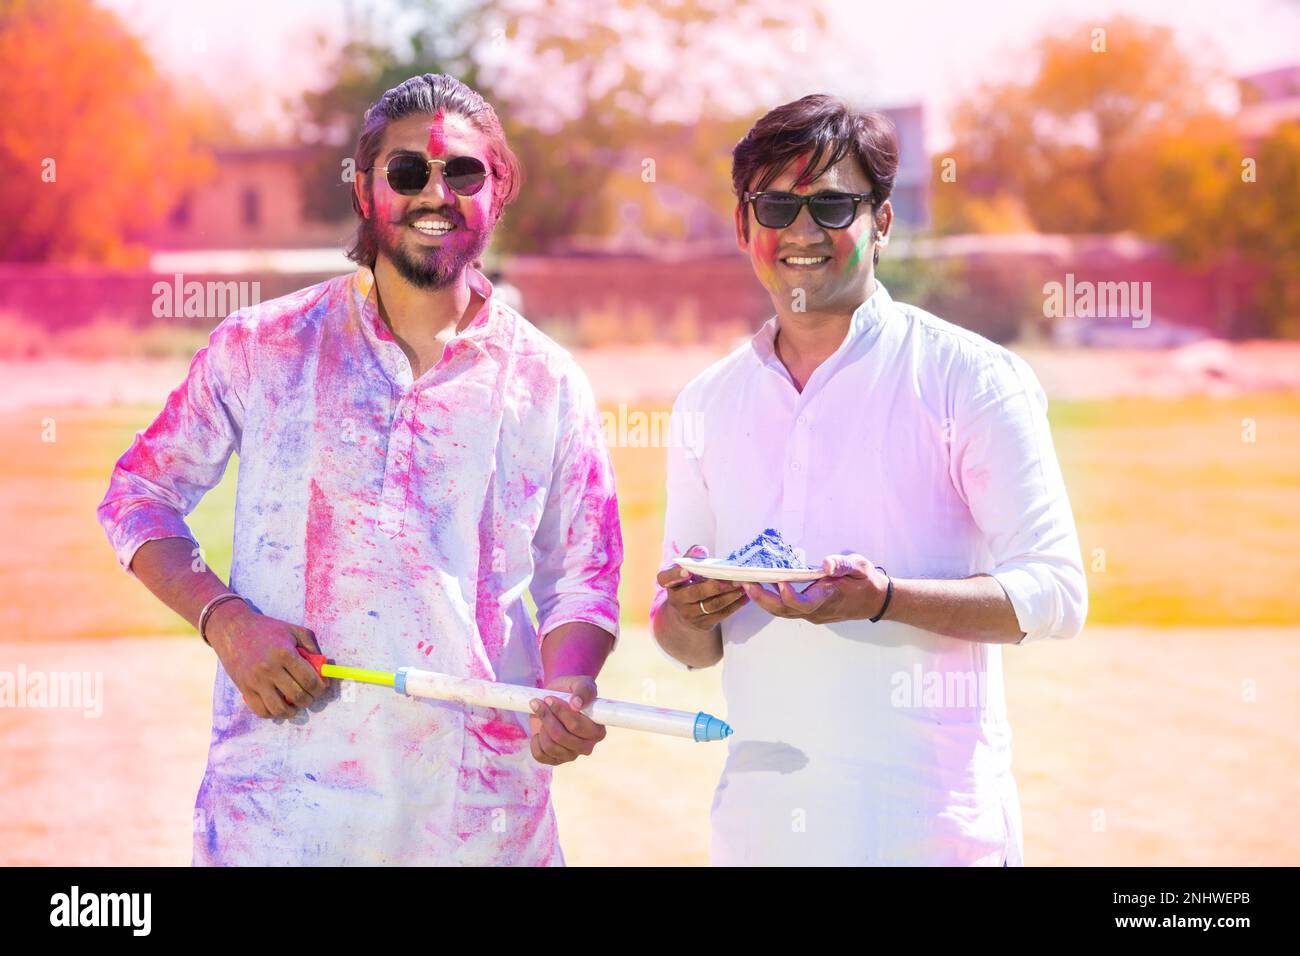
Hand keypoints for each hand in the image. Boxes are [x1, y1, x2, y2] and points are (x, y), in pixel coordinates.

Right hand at [205, 599, 327, 718]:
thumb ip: (311, 646)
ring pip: (279, 708)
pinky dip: (273, 714)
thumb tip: (323, 667)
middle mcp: (270, 669)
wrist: (233, 628)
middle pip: (297, 696)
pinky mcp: (244, 688)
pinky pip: (260, 710)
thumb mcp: (293, 630)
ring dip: (292, 711)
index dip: (320, 688)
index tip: (322, 687)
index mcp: (285, 653)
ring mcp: (255, 681)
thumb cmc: (267, 629)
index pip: (309, 680)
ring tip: (296, 705)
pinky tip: (279, 707)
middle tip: (311, 696)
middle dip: (309, 700)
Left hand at [528, 675, 606, 765]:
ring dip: (542, 725)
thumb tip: (577, 704)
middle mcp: (587, 746)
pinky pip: (540, 755)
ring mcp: (571, 755)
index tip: (550, 699)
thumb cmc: (572, 690)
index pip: (577, 726)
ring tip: (541, 712)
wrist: (556, 698)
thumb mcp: (580, 683)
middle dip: (548, 717)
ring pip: (550, 746)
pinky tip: (539, 730)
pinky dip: (535, 741)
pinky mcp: (555, 760)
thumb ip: (583, 690)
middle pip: (561, 737)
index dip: (561, 713)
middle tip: (541, 702)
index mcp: (597, 731)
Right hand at [654, 544, 749, 629]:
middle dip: (716, 585)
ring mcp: (689, 615)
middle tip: (734, 578)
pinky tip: (745, 596)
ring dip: (730, 595)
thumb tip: (700, 551)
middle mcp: (676, 601)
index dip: (676, 575)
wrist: (685, 612)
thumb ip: (692, 558)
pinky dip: (735, 604)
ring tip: (743, 585)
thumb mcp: (686, 570)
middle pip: (696, 593)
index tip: (687, 571)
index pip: (666, 578)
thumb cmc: (688, 583)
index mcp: (670, 584)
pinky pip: (721, 614)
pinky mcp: (703, 624)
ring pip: (712, 605)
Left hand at [742, 553, 888, 624]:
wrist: (875, 600)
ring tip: (745, 584)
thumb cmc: (866, 581)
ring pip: (782, 612)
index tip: (779, 580)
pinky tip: (759, 587)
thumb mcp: (860, 566)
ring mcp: (812, 613)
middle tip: (745, 583)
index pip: (803, 604)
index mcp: (828, 598)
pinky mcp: (809, 612)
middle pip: (784, 611)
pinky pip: (786, 609)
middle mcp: (817, 610)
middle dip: (762, 599)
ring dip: (762, 600)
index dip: (789, 595)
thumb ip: (843, 565)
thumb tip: (827, 564)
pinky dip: (770, 600)